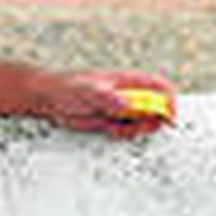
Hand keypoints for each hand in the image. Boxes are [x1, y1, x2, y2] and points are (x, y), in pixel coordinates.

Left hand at [34, 69, 175, 139]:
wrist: (48, 99)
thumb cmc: (67, 87)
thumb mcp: (89, 92)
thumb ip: (109, 98)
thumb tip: (127, 104)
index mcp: (128, 80)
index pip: (160, 88)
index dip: (167, 102)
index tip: (165, 117)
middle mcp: (128, 95)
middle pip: (155, 108)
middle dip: (150, 120)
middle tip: (136, 126)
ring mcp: (121, 108)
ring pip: (141, 122)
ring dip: (135, 129)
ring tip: (115, 126)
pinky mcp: (112, 121)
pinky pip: (126, 131)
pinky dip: (122, 134)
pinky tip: (108, 129)